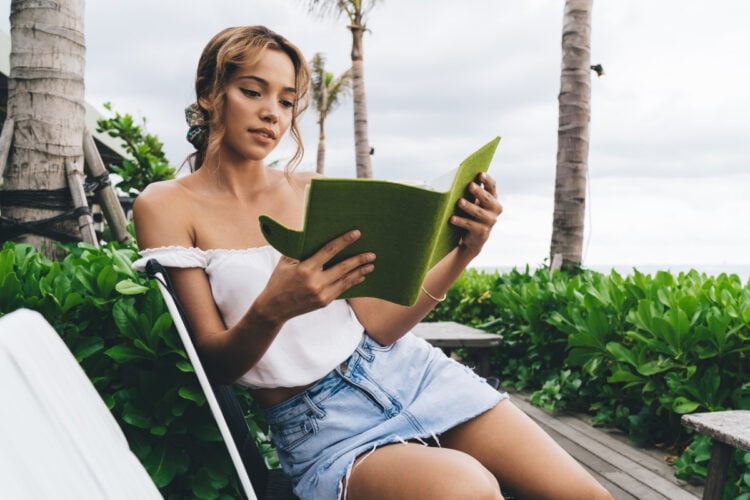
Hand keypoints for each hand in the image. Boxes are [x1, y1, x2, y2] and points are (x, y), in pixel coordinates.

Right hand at [255, 230, 375, 323]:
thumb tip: (314, 233)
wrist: (274, 308)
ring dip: (360, 271)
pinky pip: (342, 290)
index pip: (329, 251)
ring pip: (346, 280)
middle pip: (343, 267)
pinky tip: (361, 276)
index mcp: (305, 269)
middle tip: (372, 253)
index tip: (356, 234)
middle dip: (359, 259)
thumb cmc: (279, 280)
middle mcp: (315, 282)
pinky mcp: (324, 302)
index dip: (344, 241)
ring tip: (371, 264)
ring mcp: (322, 294)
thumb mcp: (285, 262)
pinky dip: (352, 282)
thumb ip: (300, 248)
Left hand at [450, 172, 502, 255]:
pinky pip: (470, 225)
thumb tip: (456, 180)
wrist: (471, 239)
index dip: (487, 180)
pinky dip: (461, 221)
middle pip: (487, 199)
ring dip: (469, 206)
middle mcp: (495, 209)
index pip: (492, 187)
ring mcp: (490, 222)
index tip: (480, 174)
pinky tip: (452, 218)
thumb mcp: (473, 203)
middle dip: (478, 192)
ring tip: (459, 201)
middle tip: (470, 185)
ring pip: (479, 212)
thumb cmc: (470, 215)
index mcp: (492, 199)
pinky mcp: (482, 233)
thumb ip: (470, 193)